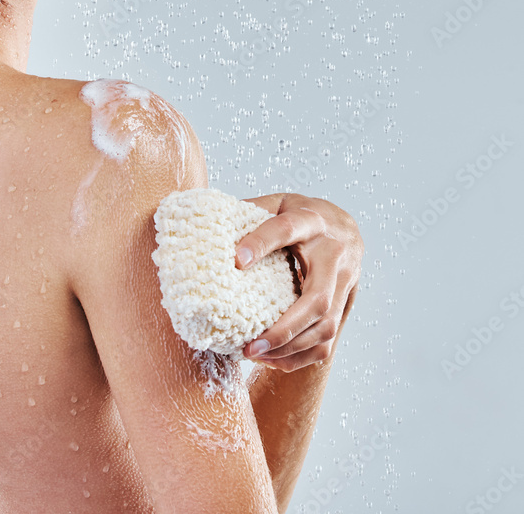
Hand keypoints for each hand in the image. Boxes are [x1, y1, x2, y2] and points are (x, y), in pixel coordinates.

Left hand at [234, 192, 362, 371]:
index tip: (237, 261)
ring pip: (326, 327)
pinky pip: (329, 342)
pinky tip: (274, 359)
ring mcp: (347, 281)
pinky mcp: (347, 304)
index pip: (286, 229)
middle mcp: (335, 253)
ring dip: (291, 349)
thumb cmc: (302, 213)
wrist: (344, 223)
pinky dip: (301, 357)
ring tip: (256, 354)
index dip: (261, 243)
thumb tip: (212, 223)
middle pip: (317, 299)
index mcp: (311, 220)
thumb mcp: (277, 202)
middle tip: (250, 345)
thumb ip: (251, 212)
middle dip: (283, 329)